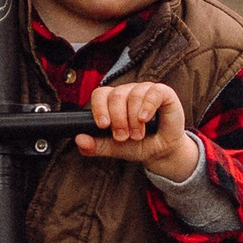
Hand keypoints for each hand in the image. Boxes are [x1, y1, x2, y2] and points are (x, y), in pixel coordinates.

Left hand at [82, 79, 197, 181]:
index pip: (100, 94)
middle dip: (117, 119)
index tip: (103, 125)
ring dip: (133, 119)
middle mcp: (128, 92)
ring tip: (137, 135)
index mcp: (113, 101)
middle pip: (115, 95)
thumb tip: (79, 139)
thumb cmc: (138, 145)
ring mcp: (145, 90)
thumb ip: (96, 145)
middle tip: (122, 136)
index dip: (99, 108)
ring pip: (133, 95)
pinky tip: (144, 119)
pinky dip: (147, 106)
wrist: (162, 151)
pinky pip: (153, 92)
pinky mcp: (163, 93)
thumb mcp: (115, 148)